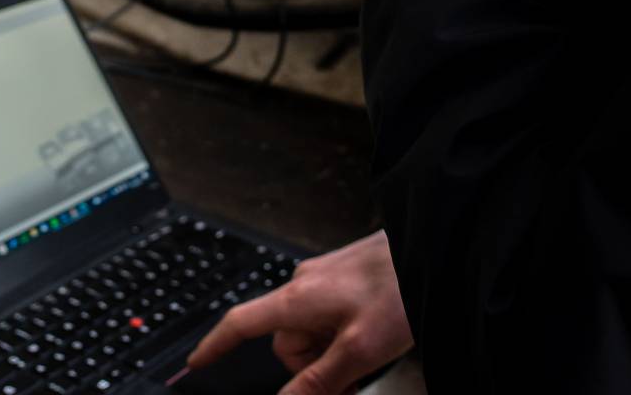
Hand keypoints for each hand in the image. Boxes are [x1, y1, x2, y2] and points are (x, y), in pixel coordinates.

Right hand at [185, 231, 412, 394]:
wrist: (432, 249)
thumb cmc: (400, 290)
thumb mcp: (360, 349)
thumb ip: (319, 381)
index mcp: (298, 299)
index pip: (241, 323)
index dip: (216, 345)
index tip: (198, 362)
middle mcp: (304, 282)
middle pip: (286, 340)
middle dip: (312, 365)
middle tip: (351, 377)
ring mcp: (324, 276)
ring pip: (311, 330)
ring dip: (332, 350)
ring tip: (370, 352)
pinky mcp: (343, 275)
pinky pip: (329, 314)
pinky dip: (343, 333)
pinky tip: (373, 334)